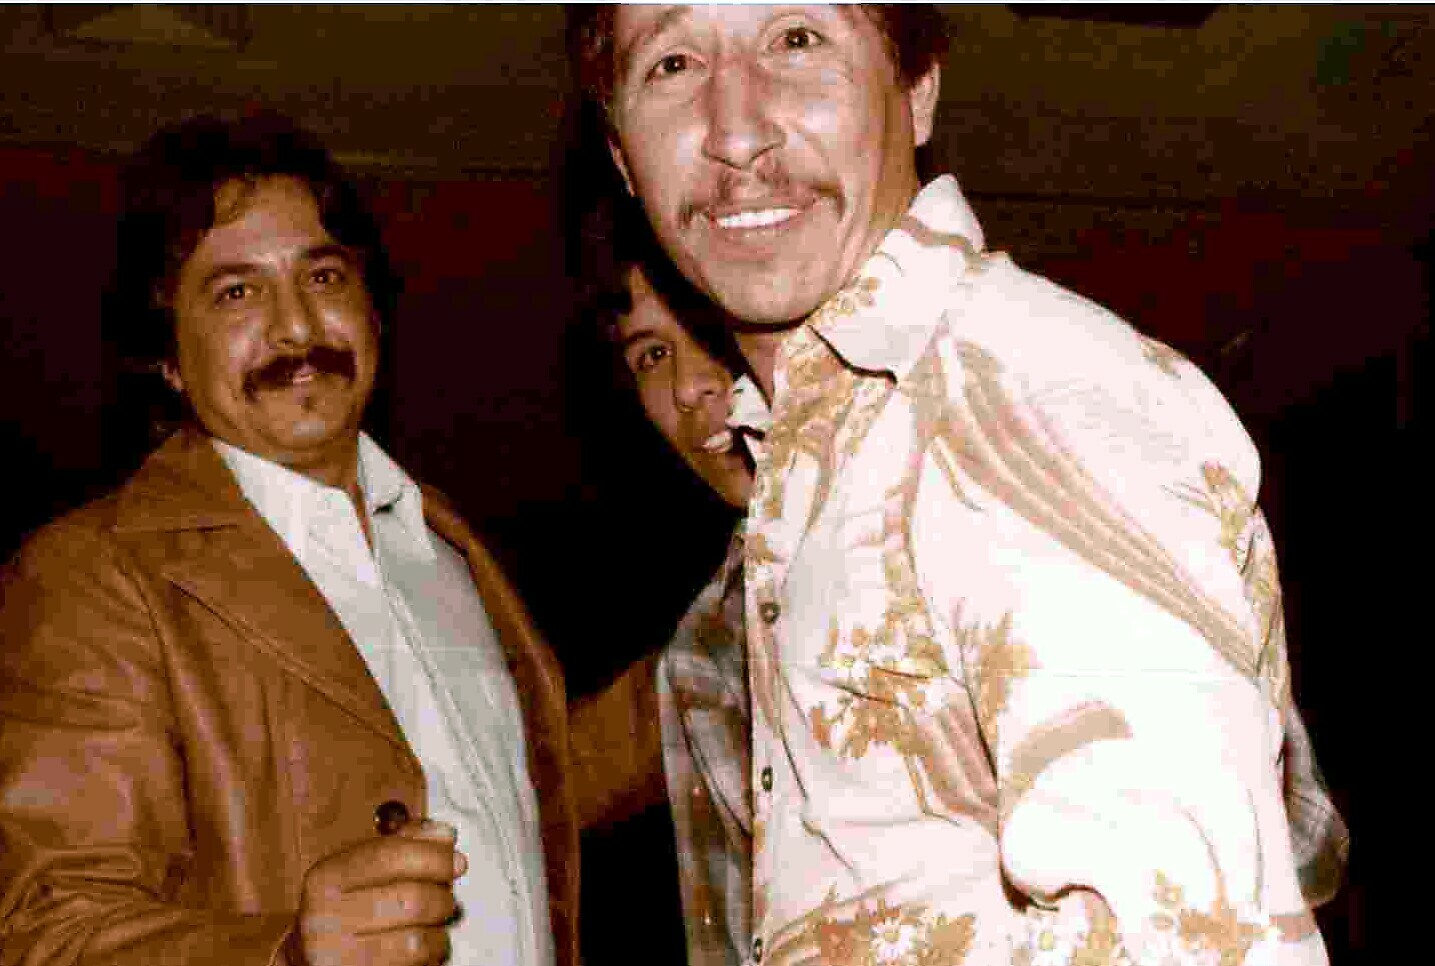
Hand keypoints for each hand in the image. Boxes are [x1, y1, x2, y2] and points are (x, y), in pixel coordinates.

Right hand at [289, 820, 466, 965]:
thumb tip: (445, 835)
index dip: (432, 857)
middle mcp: (325, 919)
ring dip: (439, 934)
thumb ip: (402, 845)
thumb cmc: (345, 908)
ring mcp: (337, 957)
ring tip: (435, 928)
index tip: (458, 862)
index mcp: (326, 879)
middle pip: (411, 900)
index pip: (388, 856)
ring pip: (416, 941)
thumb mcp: (360, 870)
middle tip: (447, 900)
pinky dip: (429, 957)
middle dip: (442, 898)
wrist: (312, 959)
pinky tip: (422, 950)